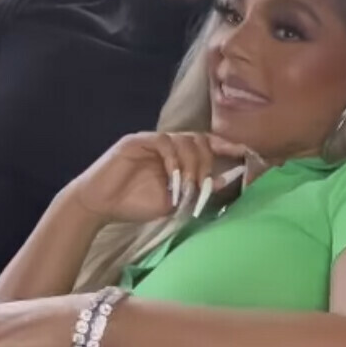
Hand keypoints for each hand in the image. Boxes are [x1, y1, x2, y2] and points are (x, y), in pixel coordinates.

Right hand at [67, 131, 248, 224]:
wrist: (100, 206)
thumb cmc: (134, 205)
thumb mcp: (174, 202)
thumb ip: (198, 190)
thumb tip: (226, 181)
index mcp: (177, 157)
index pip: (206, 144)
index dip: (225, 146)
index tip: (245, 154)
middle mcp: (167, 145)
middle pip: (200, 141)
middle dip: (208, 163)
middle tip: (204, 186)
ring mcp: (152, 141)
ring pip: (185, 140)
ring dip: (193, 165)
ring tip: (188, 187)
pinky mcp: (136, 141)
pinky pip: (164, 143)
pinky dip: (174, 161)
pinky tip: (173, 178)